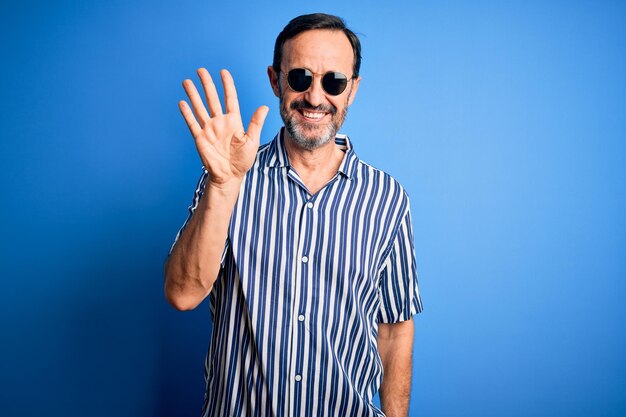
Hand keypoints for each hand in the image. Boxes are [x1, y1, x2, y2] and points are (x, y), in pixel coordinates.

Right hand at [179, 68, 268, 186]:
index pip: (230, 98)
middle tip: (201, 70)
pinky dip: (187, 113)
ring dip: (193, 94)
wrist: (230, 176)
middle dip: (206, 84)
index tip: (223, 72)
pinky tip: (182, 102)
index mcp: (234, 121)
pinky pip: (192, 123)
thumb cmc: (243, 160)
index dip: (227, 85)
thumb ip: (256, 123)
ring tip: (187, 81)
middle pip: (212, 98)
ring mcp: (209, 129)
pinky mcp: (200, 138)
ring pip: (200, 107)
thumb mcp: (252, 140)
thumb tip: (264, 106)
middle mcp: (220, 122)